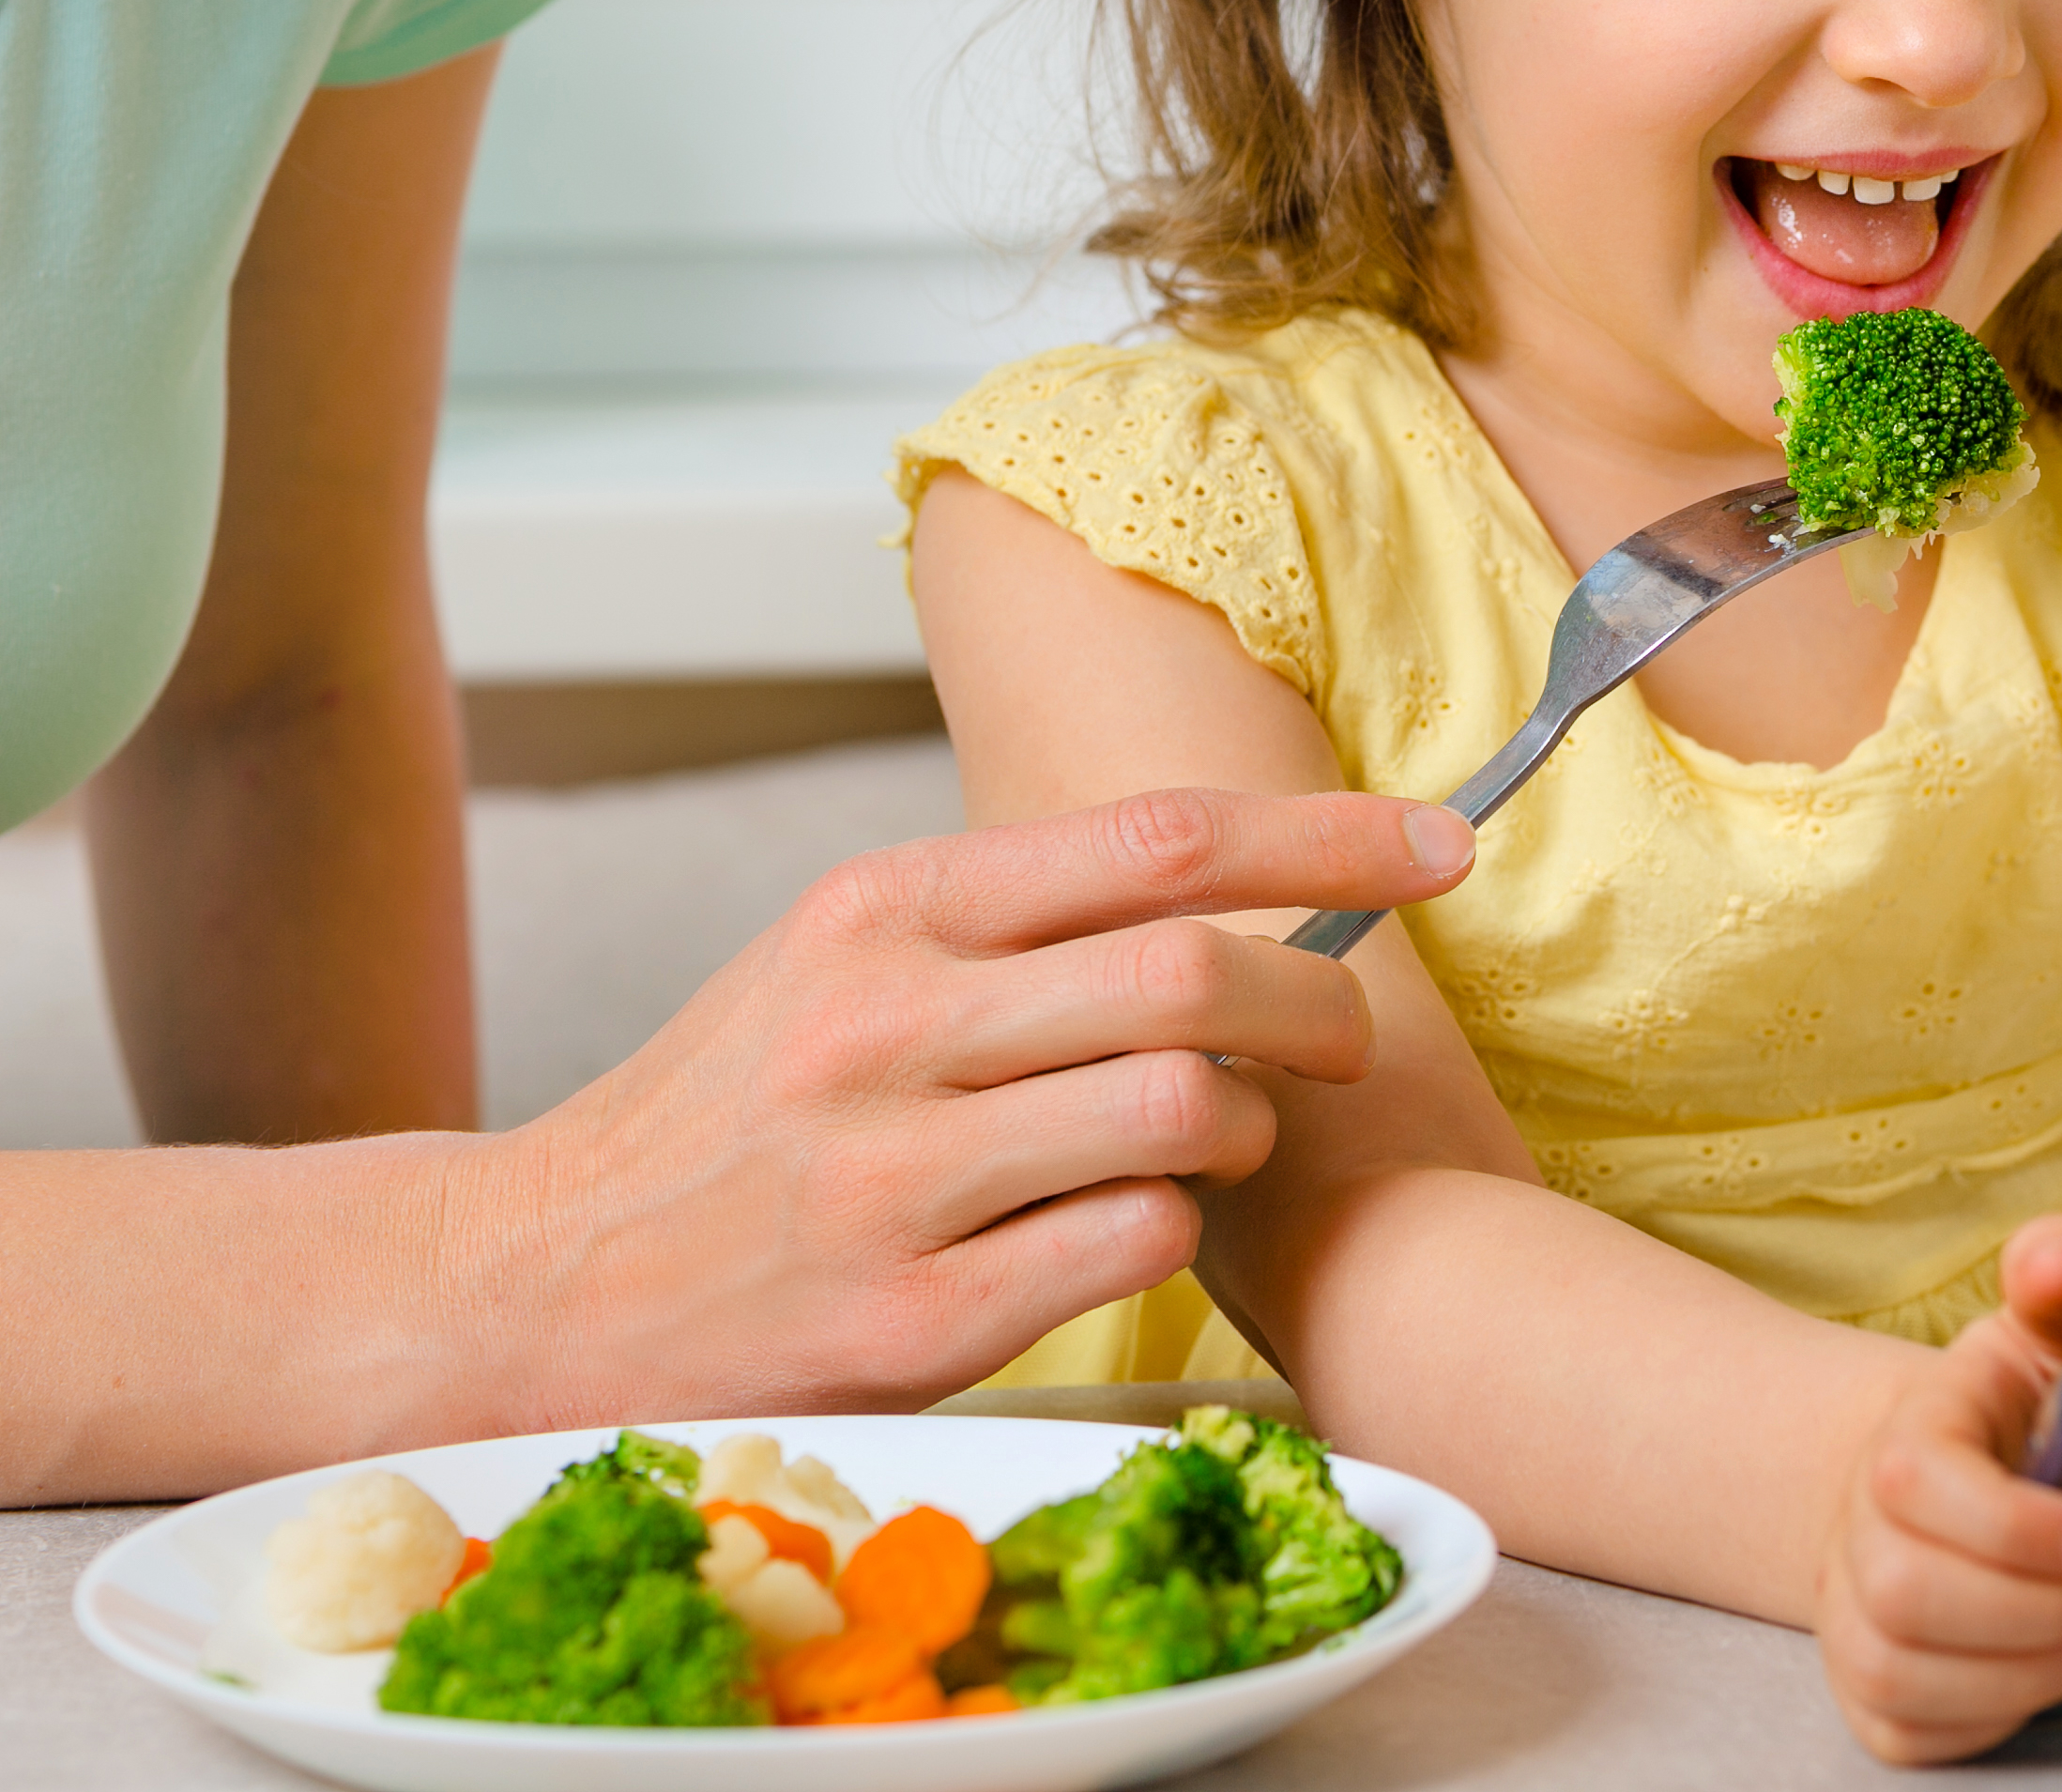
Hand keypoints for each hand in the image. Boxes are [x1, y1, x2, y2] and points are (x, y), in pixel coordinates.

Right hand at [467, 787, 1474, 1424]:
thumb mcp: (837, 961)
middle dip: (1320, 999)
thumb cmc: (725, 1119)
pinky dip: (1176, 1226)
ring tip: (1222, 1136)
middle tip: (1347, 1035)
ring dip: (1247, 1124)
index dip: (1326, 840)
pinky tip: (1138, 1221)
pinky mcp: (908, 1320)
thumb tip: (1226, 882)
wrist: (523, 1286)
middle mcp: (886, 1028)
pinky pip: (1131, 1243)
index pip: (1157, 841)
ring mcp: (894, 1179)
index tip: (1439, 847)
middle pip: (1192, 971)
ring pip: (1180, 1107)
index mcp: (884, 912)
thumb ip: (1011, 921)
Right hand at [1815, 1217, 2061, 1764]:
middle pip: (1901, 1592)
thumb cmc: (2027, 1410)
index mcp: (1909, 1432)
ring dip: (2018, 1673)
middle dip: (2031, 1609)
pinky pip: (1901, 1730)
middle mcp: (1859, 1524)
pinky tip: (2047, 1674)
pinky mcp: (1869, 1685)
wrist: (1966, 1479)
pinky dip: (1986, 1720)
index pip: (1916, 1481)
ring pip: (1894, 1673)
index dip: (2011, 1524)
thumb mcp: (2057, 1333)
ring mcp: (1852, 1610)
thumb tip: (2055, 1256)